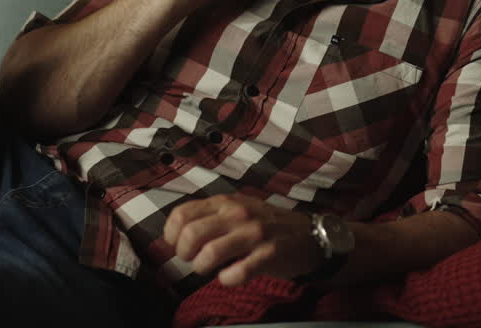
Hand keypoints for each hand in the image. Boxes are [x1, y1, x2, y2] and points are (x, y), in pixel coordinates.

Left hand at [163, 194, 323, 285]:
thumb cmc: (266, 224)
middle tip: (193, 261)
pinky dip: (228, 279)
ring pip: (210, 253)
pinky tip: (230, 277)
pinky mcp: (269, 254)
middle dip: (184, 255)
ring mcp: (254, 233)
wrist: (309, 234)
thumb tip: (177, 234)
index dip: (172, 235)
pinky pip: (238, 272)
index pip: (182, 214)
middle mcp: (237, 213)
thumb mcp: (237, 208)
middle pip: (191, 234)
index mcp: (225, 202)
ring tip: (209, 270)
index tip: (178, 246)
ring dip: (202, 268)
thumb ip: (209, 215)